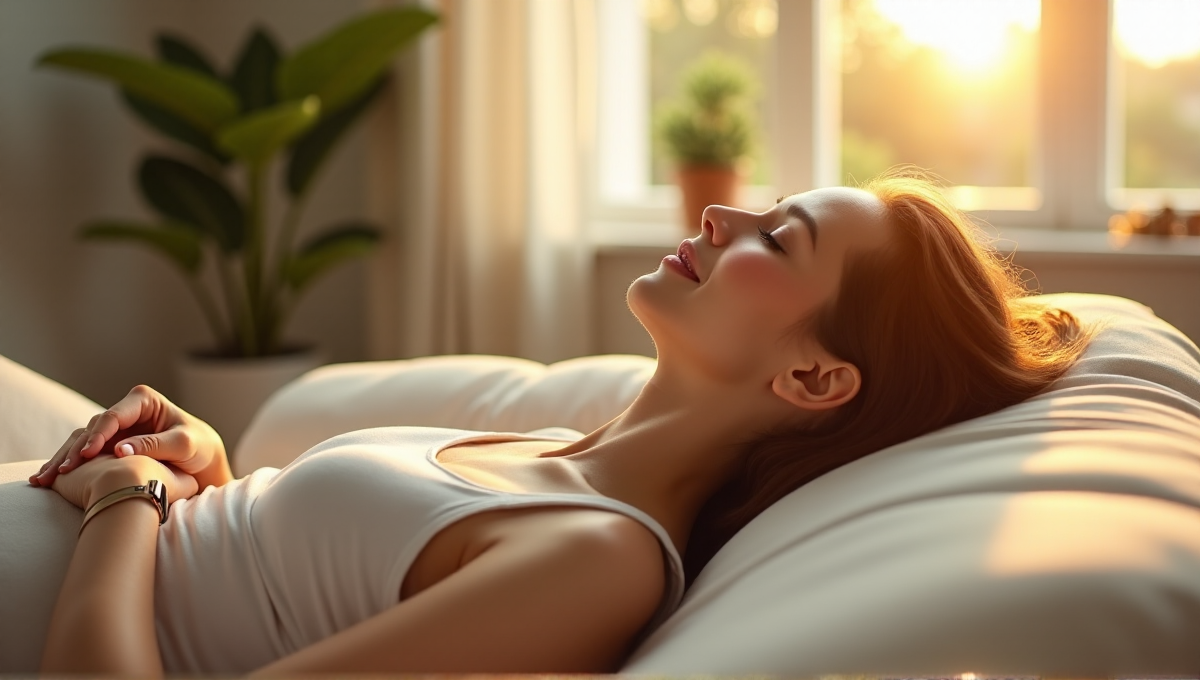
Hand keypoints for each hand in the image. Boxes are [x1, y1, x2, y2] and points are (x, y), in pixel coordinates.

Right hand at [29, 384, 228, 489]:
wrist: (202, 462)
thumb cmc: (199, 448)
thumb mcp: (184, 445)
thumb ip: (155, 445)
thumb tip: (121, 450)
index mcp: (144, 400)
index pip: (114, 416)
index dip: (98, 435)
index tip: (88, 454)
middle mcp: (125, 411)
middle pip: (93, 428)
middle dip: (75, 450)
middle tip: (60, 471)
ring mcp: (115, 428)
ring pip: (82, 441)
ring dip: (64, 459)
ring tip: (46, 479)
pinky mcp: (109, 446)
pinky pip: (84, 454)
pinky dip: (68, 466)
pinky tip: (49, 481)